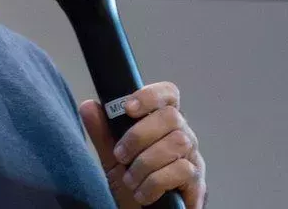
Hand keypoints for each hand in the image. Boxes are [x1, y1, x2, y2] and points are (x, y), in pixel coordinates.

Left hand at [78, 81, 205, 207]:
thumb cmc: (132, 184)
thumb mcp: (112, 159)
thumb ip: (103, 134)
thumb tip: (89, 105)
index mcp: (163, 124)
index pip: (168, 94)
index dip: (151, 94)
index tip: (127, 108)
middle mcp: (182, 136)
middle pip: (171, 117)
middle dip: (138, 135)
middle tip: (120, 156)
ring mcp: (193, 158)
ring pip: (176, 143)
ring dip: (145, 163)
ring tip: (130, 180)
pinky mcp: (197, 182)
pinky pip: (182, 170)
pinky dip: (155, 183)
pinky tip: (143, 194)